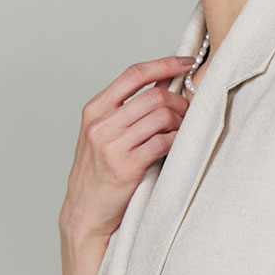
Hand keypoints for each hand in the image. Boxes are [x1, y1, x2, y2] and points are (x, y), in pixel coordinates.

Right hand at [58, 56, 193, 242]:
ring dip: (180, 122)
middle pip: (153, 96)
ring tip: (183, 130)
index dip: (165, 64)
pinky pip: (163, 142)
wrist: (85, 212)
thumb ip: (129, 108)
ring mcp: (112, 146)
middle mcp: (101, 124)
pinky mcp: (126, 167)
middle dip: (179, 101)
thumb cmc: (98, 172)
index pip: (134, 74)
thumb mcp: (104, 133)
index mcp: (95, 109)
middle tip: (190, 111)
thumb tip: (164, 82)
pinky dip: (177, 141)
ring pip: (161, 117)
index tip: (187, 62)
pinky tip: (178, 145)